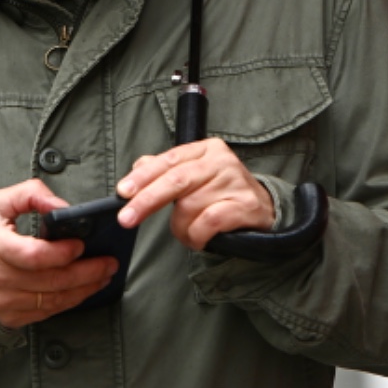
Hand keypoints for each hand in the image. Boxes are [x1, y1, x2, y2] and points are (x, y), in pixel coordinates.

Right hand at [0, 180, 119, 328]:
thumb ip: (30, 195)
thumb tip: (60, 205)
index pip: (34, 256)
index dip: (62, 252)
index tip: (81, 244)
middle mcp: (0, 279)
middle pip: (52, 281)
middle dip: (87, 272)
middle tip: (109, 262)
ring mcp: (5, 302)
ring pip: (54, 300)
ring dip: (84, 289)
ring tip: (104, 275)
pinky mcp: (11, 317)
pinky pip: (47, 312)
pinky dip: (69, 302)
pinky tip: (84, 290)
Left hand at [115, 139, 274, 250]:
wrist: (265, 211)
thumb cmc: (220, 194)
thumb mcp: (194, 176)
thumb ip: (165, 170)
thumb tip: (137, 167)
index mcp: (206, 149)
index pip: (168, 160)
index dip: (143, 177)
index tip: (123, 192)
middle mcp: (222, 161)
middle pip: (176, 180)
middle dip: (147, 201)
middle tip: (127, 218)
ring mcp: (235, 182)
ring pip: (189, 207)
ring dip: (181, 228)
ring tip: (188, 233)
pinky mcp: (246, 205)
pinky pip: (208, 222)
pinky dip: (197, 235)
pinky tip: (199, 239)